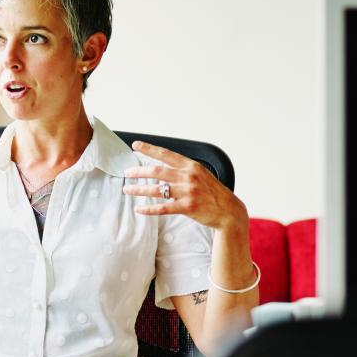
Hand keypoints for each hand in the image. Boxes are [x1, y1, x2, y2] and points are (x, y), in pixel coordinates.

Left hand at [121, 140, 247, 231]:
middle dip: (139, 171)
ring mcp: (187, 192)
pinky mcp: (187, 207)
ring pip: (156, 189)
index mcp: (191, 166)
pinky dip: (148, 209)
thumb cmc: (214, 193)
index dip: (149, 149)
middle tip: (127, 173)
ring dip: (139, 189)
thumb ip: (185, 170)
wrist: (229, 211)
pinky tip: (138, 209)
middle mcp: (188, 177)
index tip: (136, 145)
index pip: (166, 154)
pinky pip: (162, 208)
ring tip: (127, 190)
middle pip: (157, 171)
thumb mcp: (202, 175)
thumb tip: (166, 167)